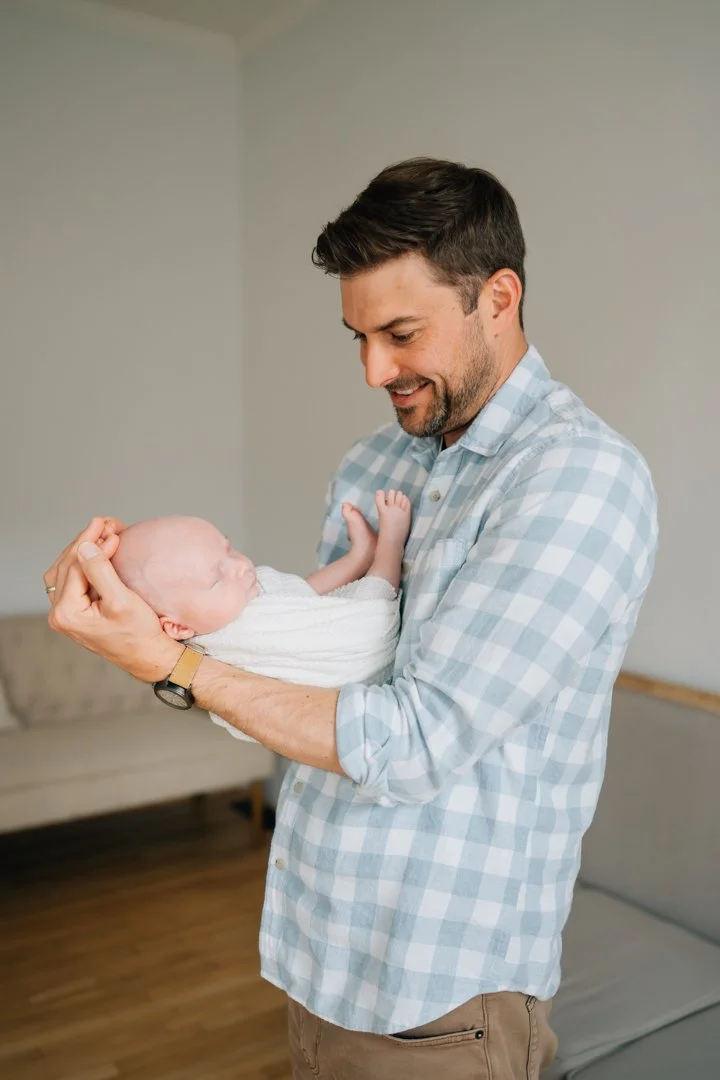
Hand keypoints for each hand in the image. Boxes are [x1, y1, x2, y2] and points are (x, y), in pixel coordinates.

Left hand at [44, 517, 182, 682]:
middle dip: (85, 542)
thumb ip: (100, 571)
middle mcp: (60, 614)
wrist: (149, 656)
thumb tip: (85, 545)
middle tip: (105, 524)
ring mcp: (67, 613)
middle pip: (66, 566)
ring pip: (67, 570)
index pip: (74, 567)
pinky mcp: (76, 612)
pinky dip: (85, 563)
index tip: (112, 528)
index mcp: (67, 613)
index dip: (92, 544)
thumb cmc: (140, 633)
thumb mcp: (121, 600)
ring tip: (103, 533)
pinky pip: (74, 580)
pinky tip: (100, 551)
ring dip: (83, 550)